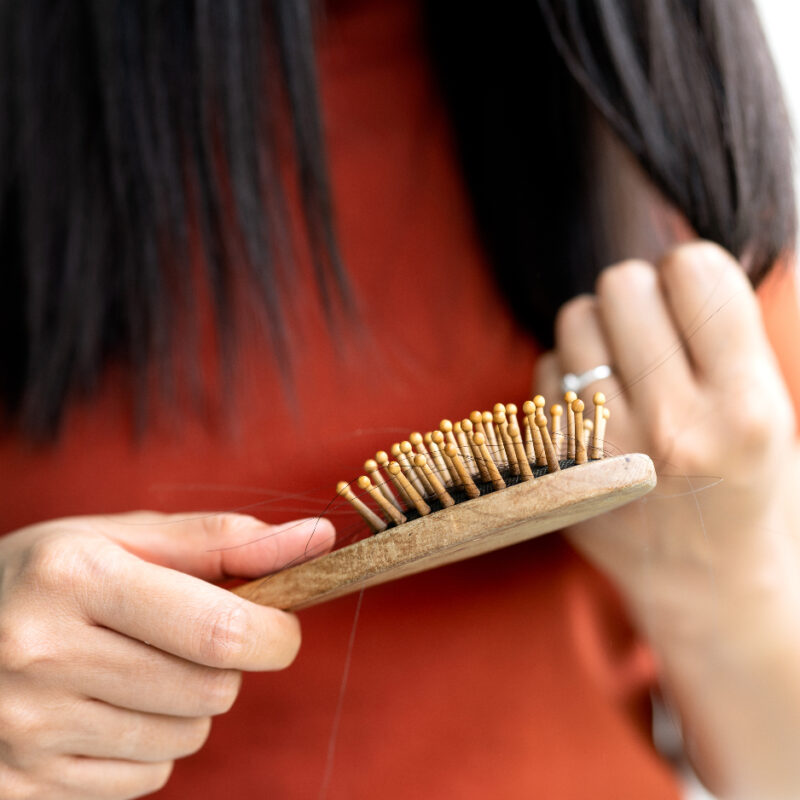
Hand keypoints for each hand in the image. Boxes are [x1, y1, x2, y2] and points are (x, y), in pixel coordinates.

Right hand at [0, 511, 333, 798]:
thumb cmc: (51, 574)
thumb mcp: (124, 537)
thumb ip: (224, 539)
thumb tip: (318, 537)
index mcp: (74, 577)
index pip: (218, 629)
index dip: (274, 634)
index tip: (280, 627)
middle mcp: (41, 654)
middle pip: (210, 690)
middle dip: (226, 666)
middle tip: (189, 639)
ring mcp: (25, 729)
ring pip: (185, 739)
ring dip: (188, 707)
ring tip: (138, 670)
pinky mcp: (20, 787)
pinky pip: (145, 779)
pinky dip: (149, 747)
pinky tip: (107, 710)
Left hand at [537, 241, 799, 796]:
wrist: (706, 586)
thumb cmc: (742, 486)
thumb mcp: (766, 409)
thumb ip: (722, 333)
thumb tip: (670, 258)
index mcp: (746, 407)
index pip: (694, 271)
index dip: (688, 273)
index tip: (689, 299)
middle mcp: (672, 426)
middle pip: (622, 285)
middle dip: (638, 296)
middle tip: (652, 333)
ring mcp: (604, 450)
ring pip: (575, 320)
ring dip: (598, 332)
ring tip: (625, 373)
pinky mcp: (558, 467)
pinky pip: (545, 371)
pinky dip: (566, 376)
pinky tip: (595, 409)